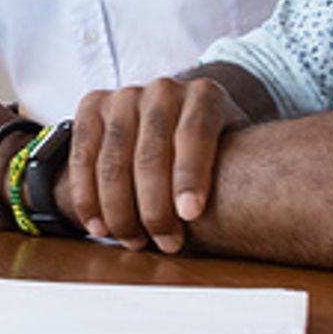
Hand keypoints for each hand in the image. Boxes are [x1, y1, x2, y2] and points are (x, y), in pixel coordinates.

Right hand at [57, 76, 248, 253]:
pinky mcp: (92, 105)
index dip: (190, 176)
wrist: (177, 116)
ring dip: (120, 209)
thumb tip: (249, 220)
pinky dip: (87, 195)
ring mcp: (124, 95)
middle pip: (151, 154)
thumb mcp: (234, 151)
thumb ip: (237, 172)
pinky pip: (83, 156)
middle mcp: (163, 89)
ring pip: (114, 159)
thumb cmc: (212, 150)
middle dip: (155, 207)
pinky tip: (98, 225)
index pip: (195, 134)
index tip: (190, 215)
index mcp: (205, 95)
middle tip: (166, 243)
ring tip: (134, 241)